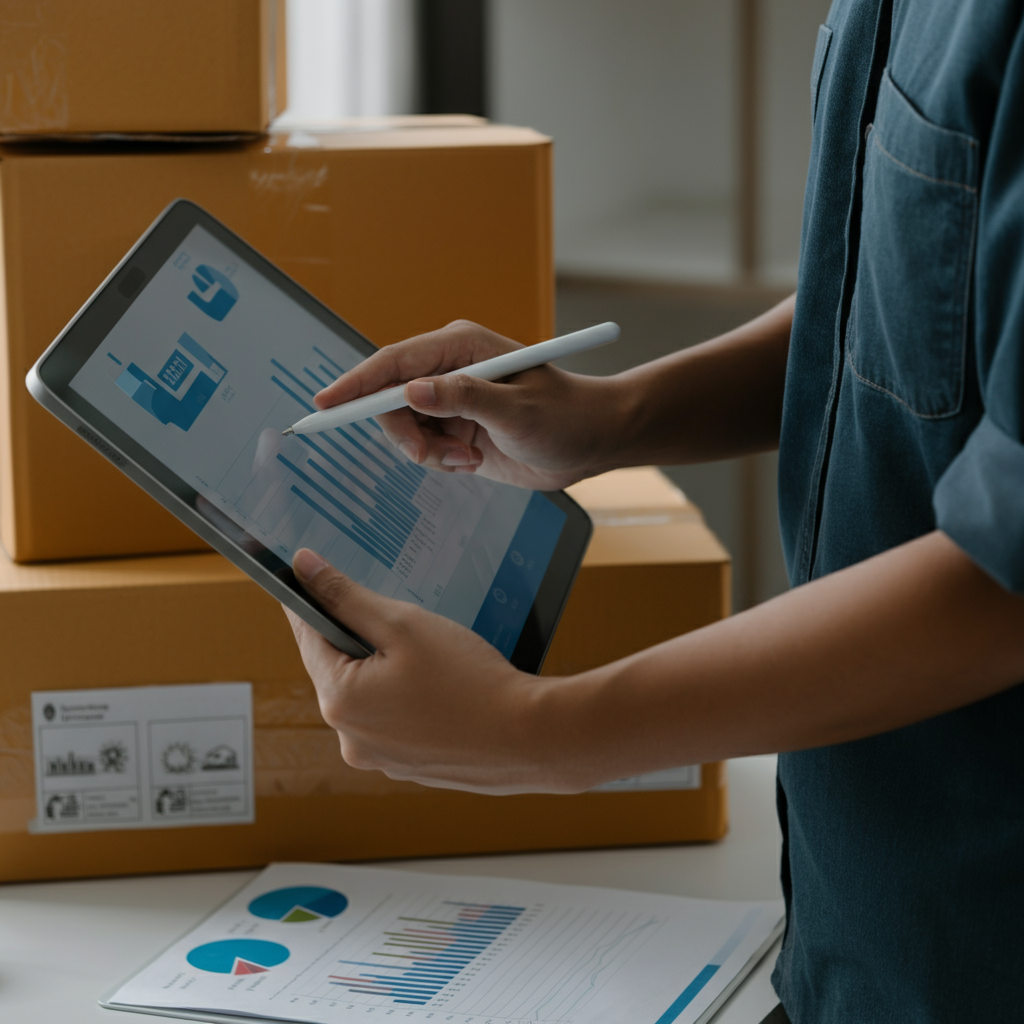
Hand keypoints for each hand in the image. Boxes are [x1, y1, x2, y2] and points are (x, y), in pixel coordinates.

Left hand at [283, 548, 593, 793]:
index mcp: (339, 700)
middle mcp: (349, 738)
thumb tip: (304, 568)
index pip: (306, 636)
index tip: (311, 576)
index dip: (310, 601)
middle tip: (400, 616)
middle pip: (339, 668)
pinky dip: (410, 700)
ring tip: (433, 655)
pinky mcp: (408, 768)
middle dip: (362, 639)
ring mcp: (379, 759)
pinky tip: (444, 686)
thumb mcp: (404, 624)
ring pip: (370, 695)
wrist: (529, 738)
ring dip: (387, 671)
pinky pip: (396, 721)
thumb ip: (347, 597)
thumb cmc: (469, 680)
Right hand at [313, 320, 623, 489]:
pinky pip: (423, 448)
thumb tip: (412, 392)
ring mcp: (451, 400)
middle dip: (406, 434)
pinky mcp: (455, 428)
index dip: (356, 384)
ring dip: (429, 453)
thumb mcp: (517, 410)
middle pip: (390, 401)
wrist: (591, 442)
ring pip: (404, 429)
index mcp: (461, 347)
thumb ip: (464, 399)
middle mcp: (449, 370)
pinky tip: (473, 461)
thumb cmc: (566, 415)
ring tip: (468, 458)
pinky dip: (440, 462)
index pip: (394, 362)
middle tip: (437, 455)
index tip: (325, 404)